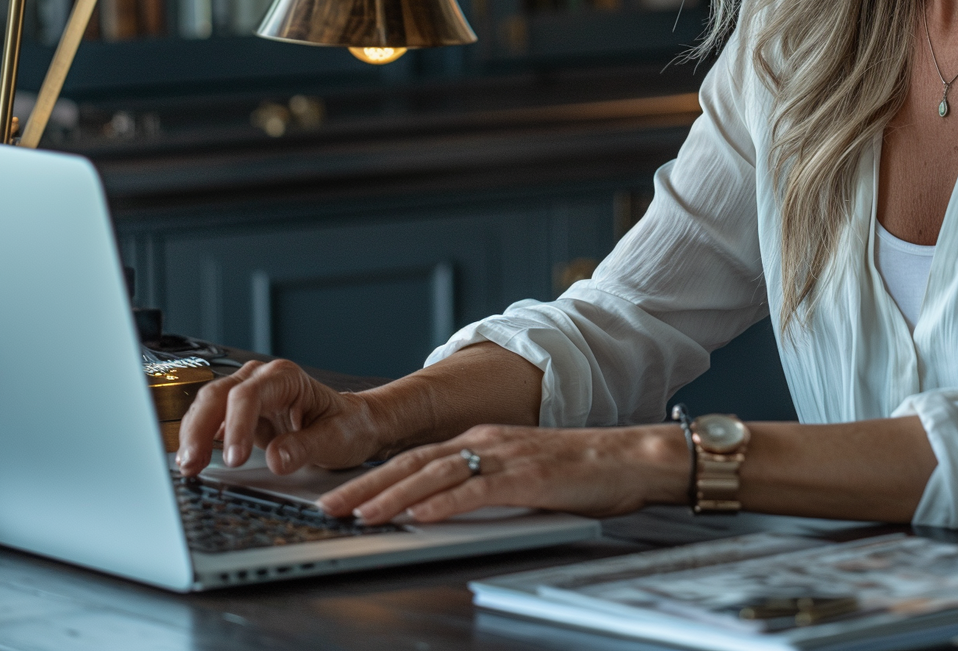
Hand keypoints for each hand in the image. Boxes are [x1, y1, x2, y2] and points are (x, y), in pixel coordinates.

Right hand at [175, 358, 382, 477]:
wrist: (351, 425)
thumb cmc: (346, 426)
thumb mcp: (335, 439)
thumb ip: (306, 448)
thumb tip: (277, 459)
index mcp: (285, 378)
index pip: (249, 396)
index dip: (236, 426)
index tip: (234, 458)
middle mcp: (261, 380)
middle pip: (218, 396)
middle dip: (200, 429)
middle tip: (193, 464)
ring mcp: (246, 395)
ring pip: (207, 406)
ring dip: (192, 435)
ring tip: (187, 467)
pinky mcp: (238, 415)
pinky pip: (209, 421)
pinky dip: (196, 439)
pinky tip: (191, 461)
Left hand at [317, 423, 689, 523]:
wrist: (631, 458)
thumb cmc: (581, 473)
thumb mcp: (520, 476)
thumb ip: (482, 486)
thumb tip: (436, 510)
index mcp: (483, 441)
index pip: (416, 458)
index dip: (374, 476)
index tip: (340, 495)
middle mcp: (487, 442)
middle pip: (413, 463)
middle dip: (365, 485)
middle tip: (326, 506)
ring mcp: (505, 457)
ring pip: (435, 475)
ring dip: (391, 496)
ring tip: (358, 515)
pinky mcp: (526, 478)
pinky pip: (476, 490)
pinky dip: (443, 502)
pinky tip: (419, 514)